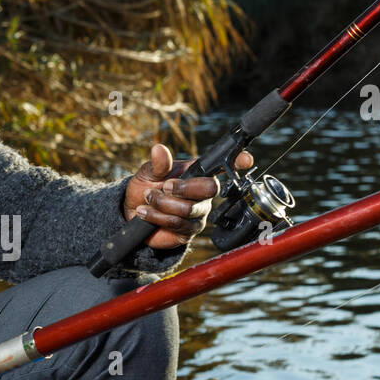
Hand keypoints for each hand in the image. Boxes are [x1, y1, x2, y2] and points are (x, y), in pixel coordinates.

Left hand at [123, 143, 254, 248]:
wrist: (132, 214)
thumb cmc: (145, 188)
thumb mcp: (147, 173)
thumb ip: (157, 164)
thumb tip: (159, 149)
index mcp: (196, 173)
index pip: (222, 166)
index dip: (237, 162)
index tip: (246, 160)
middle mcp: (203, 192)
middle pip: (210, 188)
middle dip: (184, 188)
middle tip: (164, 187)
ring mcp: (199, 212)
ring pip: (189, 208)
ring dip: (162, 204)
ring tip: (148, 199)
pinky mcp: (189, 231)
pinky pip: (178, 224)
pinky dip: (157, 216)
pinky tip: (145, 212)